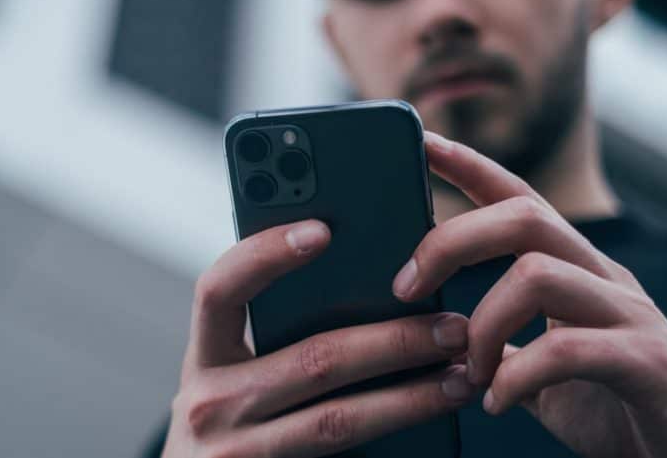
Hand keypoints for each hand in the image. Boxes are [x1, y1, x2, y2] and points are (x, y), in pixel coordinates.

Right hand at [161, 220, 471, 457]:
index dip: (265, 255)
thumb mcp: (235, 380)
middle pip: (311, 359)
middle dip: (393, 340)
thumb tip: (370, 285)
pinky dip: (398, 437)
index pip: (219, 290)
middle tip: (453, 326)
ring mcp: (236, 454)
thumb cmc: (236, 426)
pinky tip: (436, 422)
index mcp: (203, 358)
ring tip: (463, 376)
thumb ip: (275, 338)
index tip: (323, 230)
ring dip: (412, 396)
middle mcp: (209, 405)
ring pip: (338, 419)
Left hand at [391, 131, 666, 457]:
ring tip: (469, 371)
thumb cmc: (620, 409)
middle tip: (406, 287)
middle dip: (451, 241)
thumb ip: (504, 343)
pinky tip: (497, 402)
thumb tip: (439, 336)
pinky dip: (515, 376)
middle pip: (524, 217)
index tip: (422, 143)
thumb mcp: (547, 368)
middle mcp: (606, 278)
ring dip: (482, 325)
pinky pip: (565, 349)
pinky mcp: (648, 362)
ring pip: (537, 274)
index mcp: (578, 271)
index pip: (520, 198)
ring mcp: (631, 315)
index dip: (471, 166)